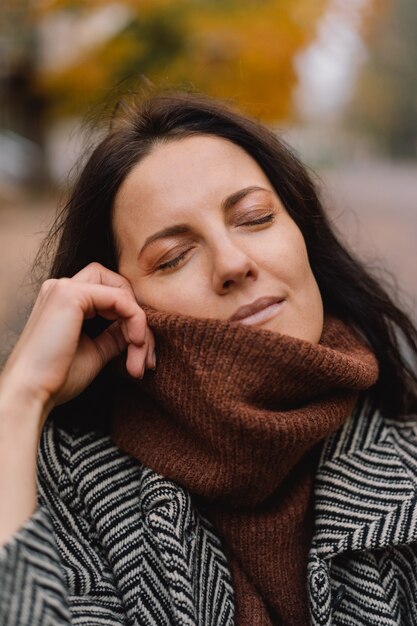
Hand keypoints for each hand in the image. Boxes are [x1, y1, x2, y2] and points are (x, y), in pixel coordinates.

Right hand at [1, 263, 154, 416]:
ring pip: (122, 292)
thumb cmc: (56, 379)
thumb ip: (114, 336)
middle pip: (119, 287)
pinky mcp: (72, 295)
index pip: (111, 295)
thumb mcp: (95, 352)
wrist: (30, 393)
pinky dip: (135, 321)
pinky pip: (120, 299)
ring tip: (139, 361)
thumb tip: (138, 331)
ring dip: (140, 326)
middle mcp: (62, 287)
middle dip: (139, 320)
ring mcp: (65, 288)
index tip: (142, 357)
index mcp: (64, 300)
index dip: (132, 321)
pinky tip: (136, 344)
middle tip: (146, 357)